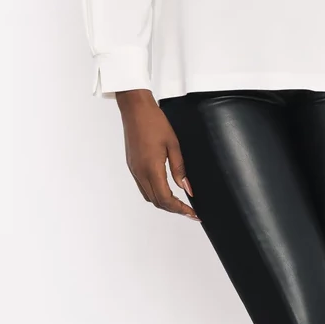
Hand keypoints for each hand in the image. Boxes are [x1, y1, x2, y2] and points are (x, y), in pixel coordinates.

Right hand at [116, 89, 200, 221]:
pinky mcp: (132, 166)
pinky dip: (155, 193)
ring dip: (163, 202)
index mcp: (152, 168)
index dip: (180, 209)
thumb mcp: (173, 144)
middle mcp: (140, 173)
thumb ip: (179, 168)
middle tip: (189, 211)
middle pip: (157, 202)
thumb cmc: (155, 122)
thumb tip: (187, 188)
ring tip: (179, 203)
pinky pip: (143, 187)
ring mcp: (134, 170)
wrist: (136, 109)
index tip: (192, 213)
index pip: (166, 199)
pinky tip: (165, 189)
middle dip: (173, 209)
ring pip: (149, 196)